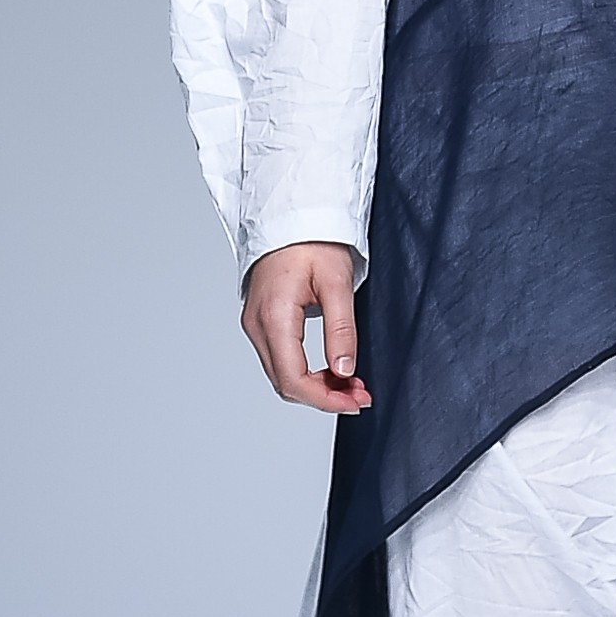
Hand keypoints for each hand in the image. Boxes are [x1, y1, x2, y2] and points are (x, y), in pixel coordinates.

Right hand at [242, 241, 370, 412]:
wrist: (292, 214)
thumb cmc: (313, 240)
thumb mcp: (337, 282)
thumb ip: (341, 329)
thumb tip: (344, 370)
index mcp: (274, 316)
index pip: (294, 379)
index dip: (326, 399)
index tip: (355, 402)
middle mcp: (257, 324)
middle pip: (285, 382)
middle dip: (324, 396)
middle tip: (360, 396)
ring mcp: (255, 323)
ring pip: (282, 374)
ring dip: (316, 386)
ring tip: (352, 384)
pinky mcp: (261, 320)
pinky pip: (281, 358)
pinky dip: (306, 371)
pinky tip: (332, 369)